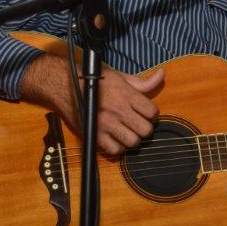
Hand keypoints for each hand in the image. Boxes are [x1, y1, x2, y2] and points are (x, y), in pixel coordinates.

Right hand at [20, 54, 162, 154]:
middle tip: (137, 124)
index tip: (145, 114)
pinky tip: (115, 139)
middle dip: (144, 128)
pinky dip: (117, 147)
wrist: (65, 85)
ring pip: (133, 142)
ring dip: (132, 139)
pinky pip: (115, 150)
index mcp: (126, 94)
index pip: (152, 112)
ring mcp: (106, 124)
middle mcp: (118, 110)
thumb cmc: (94, 80)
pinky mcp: (94, 134)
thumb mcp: (120, 76)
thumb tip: (162, 75)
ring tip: (127, 132)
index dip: (151, 114)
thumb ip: (142, 82)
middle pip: (146, 131)